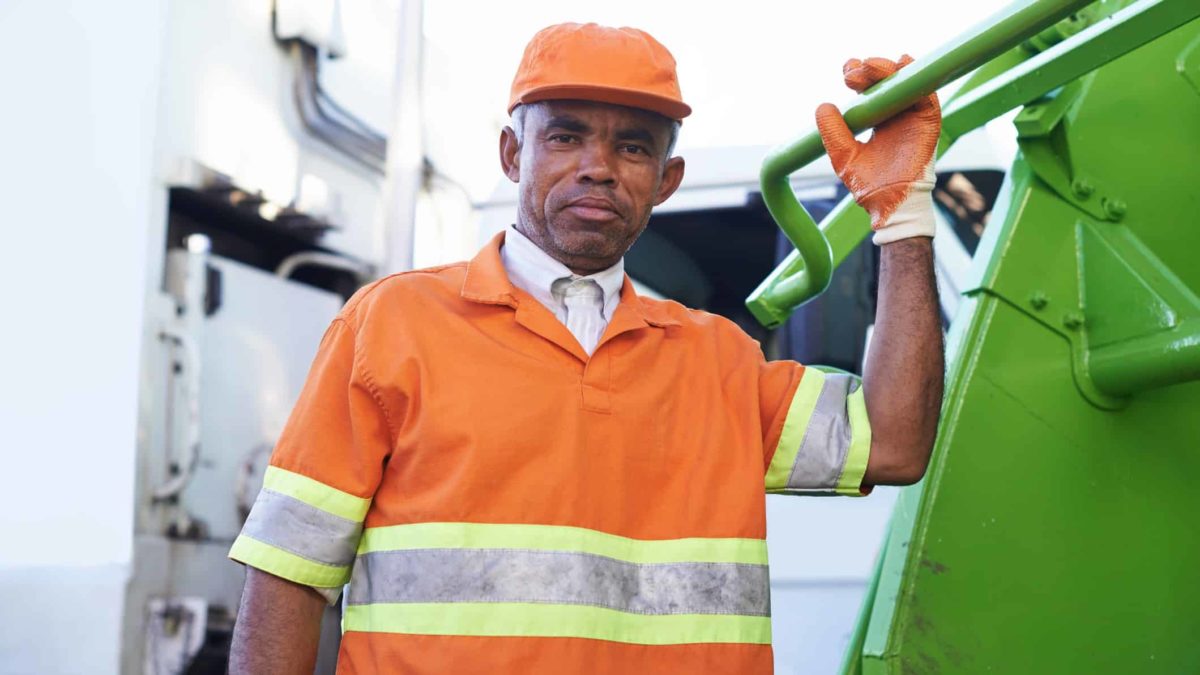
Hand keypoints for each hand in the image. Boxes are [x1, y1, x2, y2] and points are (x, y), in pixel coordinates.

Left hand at [815, 55, 940, 238]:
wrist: (890, 204)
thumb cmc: (868, 185)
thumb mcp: (844, 156)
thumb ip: (833, 133)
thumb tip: (823, 106)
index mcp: (878, 120)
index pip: (869, 90)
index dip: (859, 76)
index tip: (847, 72)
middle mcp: (897, 115)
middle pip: (886, 82)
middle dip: (870, 70)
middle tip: (854, 71)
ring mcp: (913, 117)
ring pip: (905, 82)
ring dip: (889, 69)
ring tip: (871, 66)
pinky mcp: (928, 122)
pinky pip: (927, 94)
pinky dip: (918, 78)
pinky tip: (904, 62)